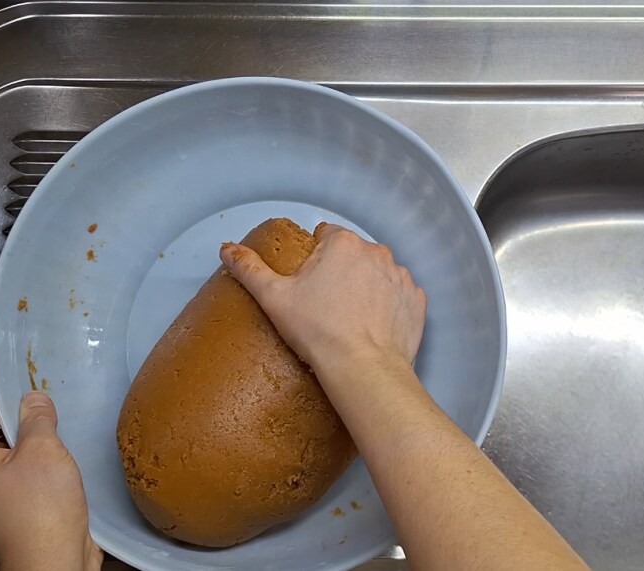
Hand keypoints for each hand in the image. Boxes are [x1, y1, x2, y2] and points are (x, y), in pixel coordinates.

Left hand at [0, 333, 101, 570]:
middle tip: (16, 355)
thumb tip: (35, 398)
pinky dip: (27, 436)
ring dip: (16, 414)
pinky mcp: (4, 494)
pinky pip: (12, 454)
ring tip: (36, 382)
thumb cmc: (39, 516)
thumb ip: (36, 416)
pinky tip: (47, 421)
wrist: (55, 561)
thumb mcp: (41, 451)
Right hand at [220, 223, 426, 378]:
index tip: (308, 285)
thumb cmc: (317, 331)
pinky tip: (372, 326)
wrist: (362, 368)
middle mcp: (377, 252)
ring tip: (350, 319)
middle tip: (326, 305)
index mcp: (343, 243)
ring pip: (377, 274)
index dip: (314, 258)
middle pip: (353, 254)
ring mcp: (401, 276)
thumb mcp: (273, 298)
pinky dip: (388, 306)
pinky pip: (398, 296)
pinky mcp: (416, 301)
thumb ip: (249, 269)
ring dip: (366, 287)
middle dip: (341, 272)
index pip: (326, 236)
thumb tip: (227, 250)